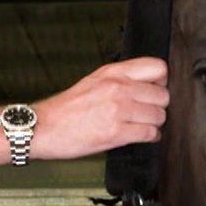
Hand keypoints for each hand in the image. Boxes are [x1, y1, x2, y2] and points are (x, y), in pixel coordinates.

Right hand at [29, 56, 168, 160]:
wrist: (43, 127)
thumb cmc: (65, 109)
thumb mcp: (93, 81)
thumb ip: (119, 80)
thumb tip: (145, 86)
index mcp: (113, 72)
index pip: (157, 67)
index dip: (161, 81)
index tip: (154, 90)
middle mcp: (118, 88)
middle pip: (162, 95)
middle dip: (158, 106)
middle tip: (148, 112)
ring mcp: (118, 110)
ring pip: (159, 116)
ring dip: (154, 123)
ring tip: (142, 126)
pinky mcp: (116, 133)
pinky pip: (150, 134)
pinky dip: (150, 137)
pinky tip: (141, 136)